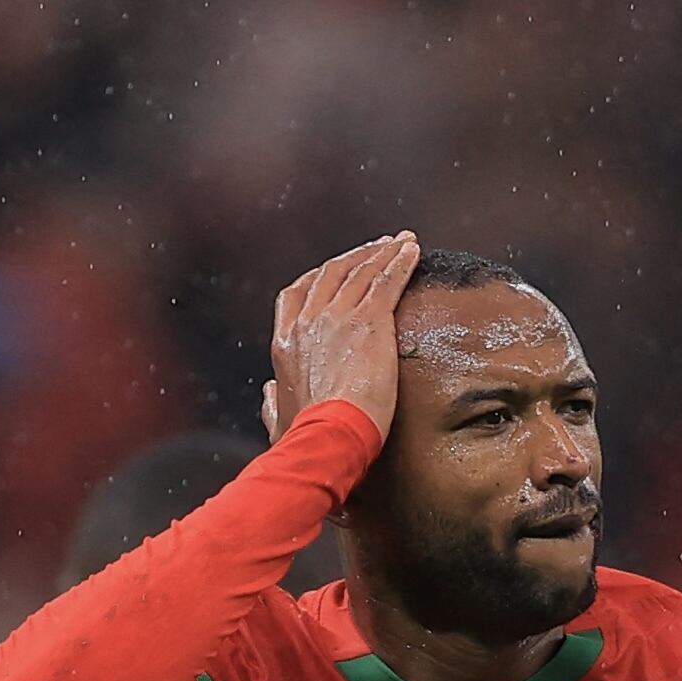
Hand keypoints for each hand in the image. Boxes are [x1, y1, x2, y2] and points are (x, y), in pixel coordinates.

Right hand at [267, 232, 421, 446]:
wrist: (327, 438)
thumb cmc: (305, 439)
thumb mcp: (279, 420)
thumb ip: (272, 403)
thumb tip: (268, 392)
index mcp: (285, 343)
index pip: (297, 294)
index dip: (318, 276)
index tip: (336, 269)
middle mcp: (308, 323)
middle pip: (331, 273)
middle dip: (356, 256)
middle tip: (378, 246)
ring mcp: (337, 319)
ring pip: (361, 272)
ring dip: (383, 252)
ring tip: (402, 242)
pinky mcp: (369, 322)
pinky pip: (387, 281)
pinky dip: (401, 262)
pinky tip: (413, 251)